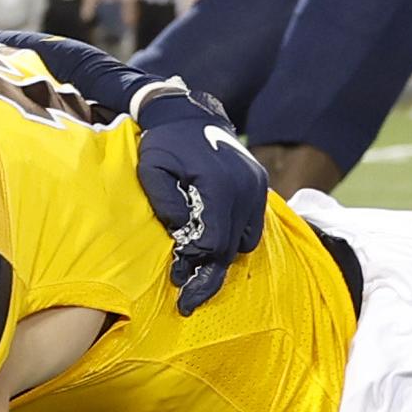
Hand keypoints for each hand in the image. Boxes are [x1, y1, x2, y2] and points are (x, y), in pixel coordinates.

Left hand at [133, 82, 266, 314]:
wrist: (188, 112)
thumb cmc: (163, 143)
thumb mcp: (151, 171)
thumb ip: (166, 204)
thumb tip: (182, 234)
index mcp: (219, 184)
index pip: (213, 241)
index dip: (194, 263)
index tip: (176, 277)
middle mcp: (245, 187)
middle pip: (230, 248)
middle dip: (207, 273)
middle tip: (187, 298)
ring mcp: (257, 187)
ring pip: (244, 243)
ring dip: (221, 256)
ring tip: (197, 267)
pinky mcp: (260, 186)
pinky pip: (251, 227)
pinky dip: (233, 239)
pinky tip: (212, 243)